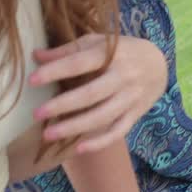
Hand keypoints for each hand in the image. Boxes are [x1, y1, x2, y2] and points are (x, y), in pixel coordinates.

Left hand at [28, 34, 166, 153]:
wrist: (159, 65)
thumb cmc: (120, 51)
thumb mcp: (97, 43)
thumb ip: (68, 50)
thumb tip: (36, 56)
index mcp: (112, 54)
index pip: (80, 63)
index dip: (56, 71)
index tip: (32, 80)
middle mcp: (123, 76)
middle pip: (91, 94)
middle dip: (63, 105)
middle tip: (37, 113)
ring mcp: (130, 98)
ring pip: (102, 116)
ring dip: (75, 126)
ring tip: (48, 134)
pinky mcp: (135, 115)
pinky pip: (118, 132)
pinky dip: (100, 142)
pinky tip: (78, 149)